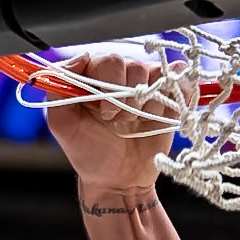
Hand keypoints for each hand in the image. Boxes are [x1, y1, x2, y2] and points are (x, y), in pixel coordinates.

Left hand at [45, 54, 184, 191]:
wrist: (119, 181)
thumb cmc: (89, 153)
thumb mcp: (62, 124)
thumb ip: (58, 89)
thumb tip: (80, 58)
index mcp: (94, 77)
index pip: (105, 60)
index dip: (106, 82)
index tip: (103, 111)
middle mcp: (121, 77)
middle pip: (132, 64)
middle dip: (127, 95)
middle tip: (120, 120)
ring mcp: (147, 85)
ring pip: (155, 71)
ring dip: (147, 101)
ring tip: (137, 122)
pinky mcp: (170, 96)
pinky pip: (182, 78)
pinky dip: (178, 91)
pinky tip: (162, 114)